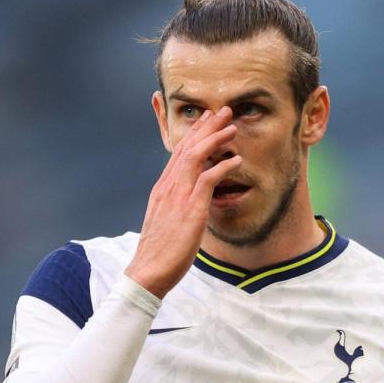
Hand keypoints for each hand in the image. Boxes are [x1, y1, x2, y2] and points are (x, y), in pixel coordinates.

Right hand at [125, 107, 241, 298]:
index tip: (206, 122)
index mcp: (162, 189)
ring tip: (231, 127)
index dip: (194, 135)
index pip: (178, 154)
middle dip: (206, 127)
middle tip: (222, 111)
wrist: (148, 271)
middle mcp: (168, 187)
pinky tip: (235, 160)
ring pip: (197, 156)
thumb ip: (175, 206)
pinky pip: (208, 179)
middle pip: (188, 147)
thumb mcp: (165, 221)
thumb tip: (187, 201)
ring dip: (215, 139)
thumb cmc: (158, 252)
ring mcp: (178, 196)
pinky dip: (223, 166)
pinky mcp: (190, 208)